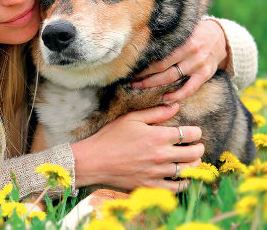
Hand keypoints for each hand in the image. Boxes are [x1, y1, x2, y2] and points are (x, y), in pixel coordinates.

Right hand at [71, 104, 203, 191]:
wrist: (94, 160)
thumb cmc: (110, 136)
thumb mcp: (131, 118)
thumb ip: (155, 113)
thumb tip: (176, 106)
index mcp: (158, 136)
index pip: (190, 134)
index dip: (196, 132)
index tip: (195, 132)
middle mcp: (161, 155)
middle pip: (194, 153)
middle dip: (199, 148)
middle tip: (197, 146)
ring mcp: (157, 172)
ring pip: (188, 170)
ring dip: (194, 164)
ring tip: (192, 160)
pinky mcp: (151, 185)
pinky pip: (176, 188)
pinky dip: (184, 183)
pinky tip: (184, 178)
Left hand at [131, 19, 227, 100]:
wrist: (223, 38)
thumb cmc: (197, 33)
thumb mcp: (184, 30)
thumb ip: (169, 36)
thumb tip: (143, 40)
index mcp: (184, 40)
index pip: (159, 53)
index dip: (144, 62)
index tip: (130, 66)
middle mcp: (191, 53)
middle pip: (163, 66)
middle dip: (145, 75)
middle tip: (130, 80)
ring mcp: (199, 65)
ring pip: (172, 77)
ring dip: (154, 84)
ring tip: (139, 87)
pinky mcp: (205, 74)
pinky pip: (190, 88)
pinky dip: (178, 95)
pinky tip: (166, 98)